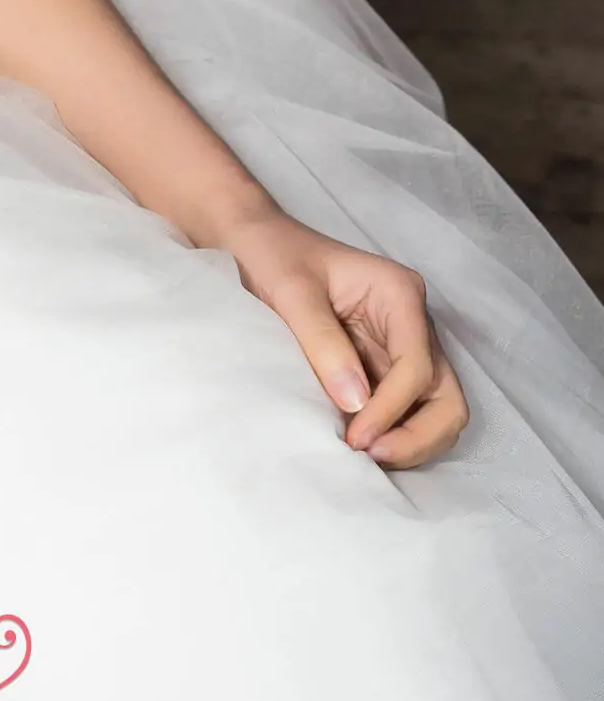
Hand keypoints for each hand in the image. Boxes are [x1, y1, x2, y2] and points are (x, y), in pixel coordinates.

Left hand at [209, 209, 468, 469]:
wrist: (254, 244)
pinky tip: (358, 444)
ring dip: (408, 441)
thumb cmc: (272, 256)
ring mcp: (401, 348)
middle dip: (418, 436)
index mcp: (399, 294)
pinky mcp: (382, 368)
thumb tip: (357, 405)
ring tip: (363, 456)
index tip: (355, 437)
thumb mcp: (291, 292)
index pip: (418, 367)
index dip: (392, 410)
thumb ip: (323, 344)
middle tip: (370, 456)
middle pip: (446, 397)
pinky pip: (404, 411)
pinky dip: (391, 434)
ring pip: (434, 411)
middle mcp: (412, 324)